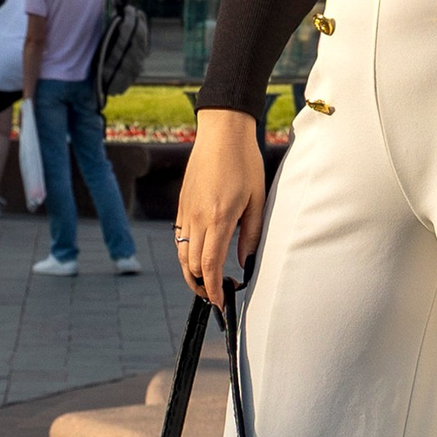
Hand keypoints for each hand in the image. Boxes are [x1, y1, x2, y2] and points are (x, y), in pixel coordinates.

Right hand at [176, 108, 265, 306]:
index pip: (209, 265)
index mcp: (218, 218)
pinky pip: (179, 237)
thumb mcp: (257, 200)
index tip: (221, 303)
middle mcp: (197, 218)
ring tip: (206, 281)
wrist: (221, 133)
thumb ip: (251, 235)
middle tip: (217, 295)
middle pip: (191, 265)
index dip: (213, 289)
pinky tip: (199, 256)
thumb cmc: (244, 162)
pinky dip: (186, 253)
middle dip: (201, 286)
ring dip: (191, 272)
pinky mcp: (182, 204)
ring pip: (181, 253)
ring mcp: (186, 211)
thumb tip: (244, 263)